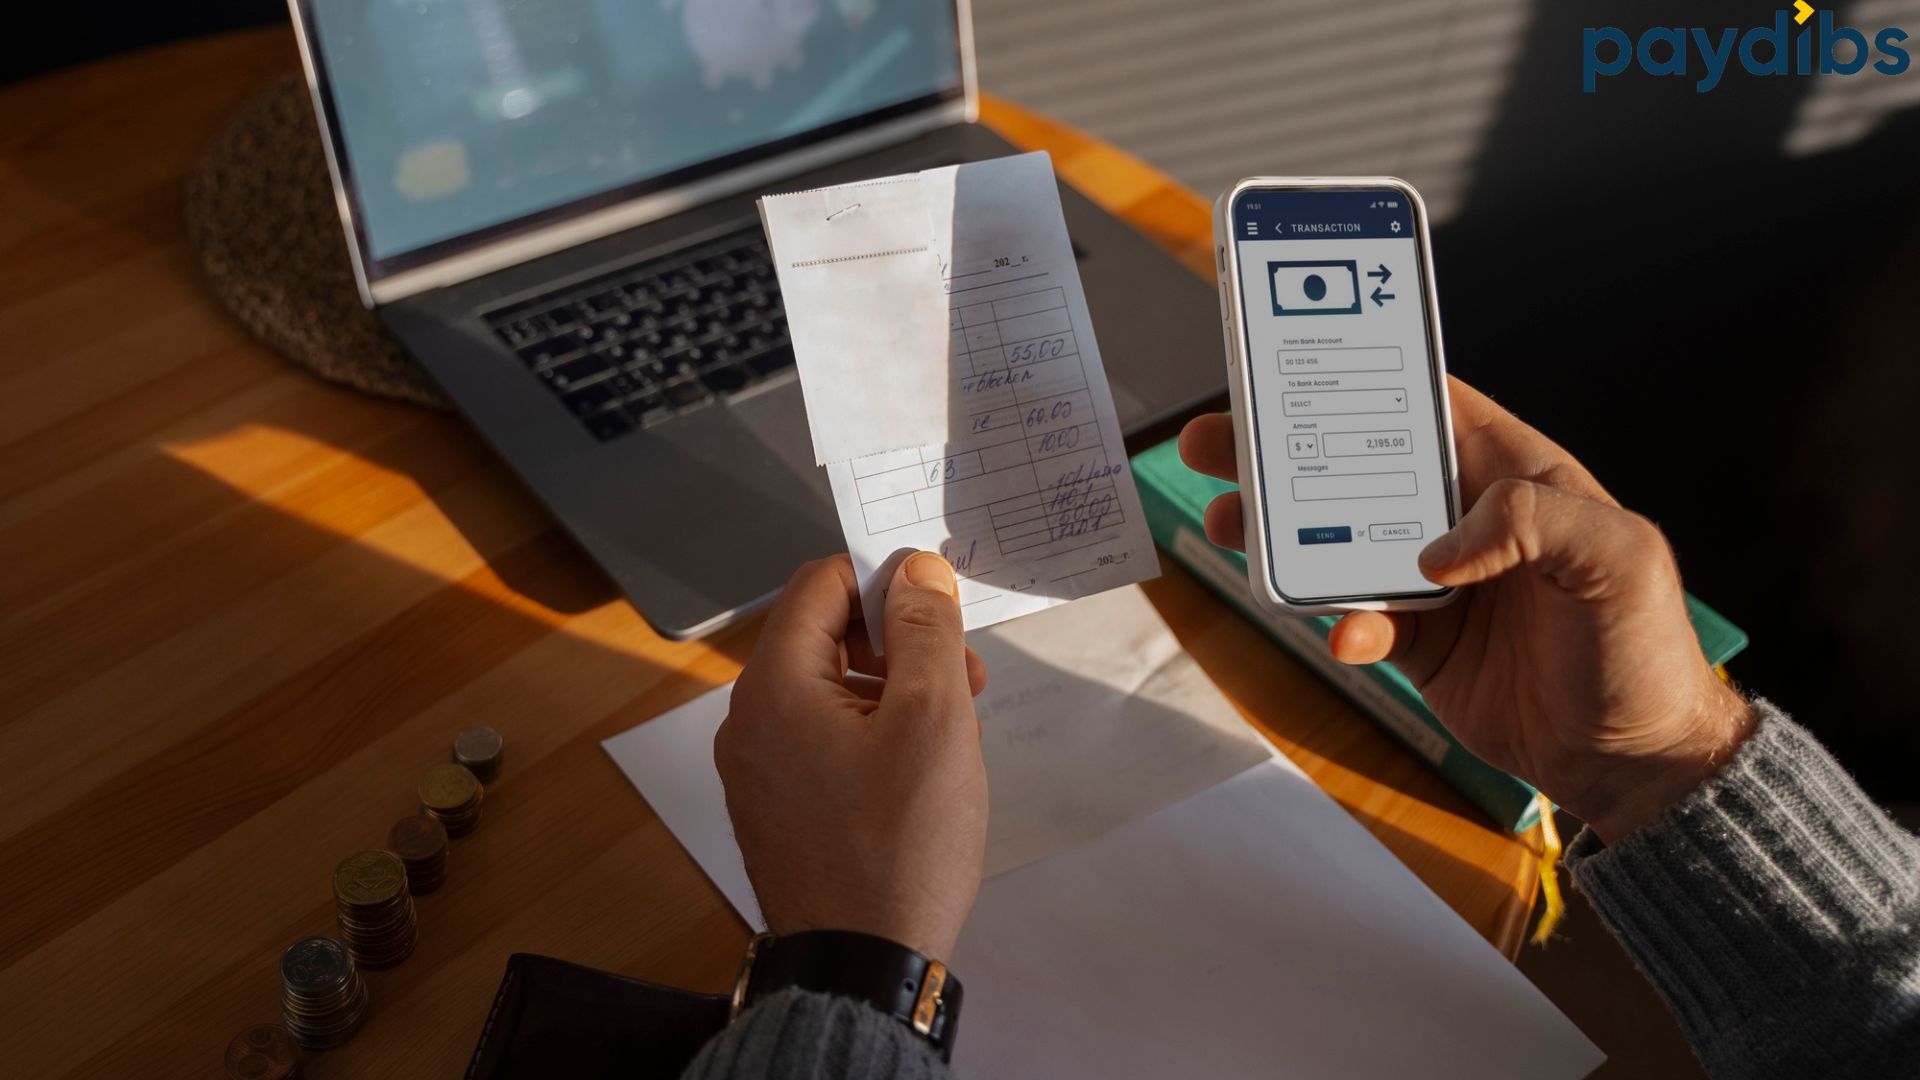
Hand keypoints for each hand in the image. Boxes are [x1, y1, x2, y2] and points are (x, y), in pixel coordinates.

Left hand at [715, 553, 989, 959]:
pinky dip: (873, 733)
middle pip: (823, 636)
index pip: (819, 584)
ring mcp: (758, 769)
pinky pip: (822, 739)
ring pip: (829, 691)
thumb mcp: (933, 721)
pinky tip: (921, 769)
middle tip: (965, 674)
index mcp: (773, 688)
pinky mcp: (778, 806)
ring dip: (894, 689)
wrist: (861, 968)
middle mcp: (749, 722)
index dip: (885, 577)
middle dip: (899, 641)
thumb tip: (916, 569)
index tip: (942, 602)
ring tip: (955, 728)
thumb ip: (925, 631)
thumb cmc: (899, 849)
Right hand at [1179, 378, 1754, 842]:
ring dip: (1283, 535)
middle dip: (1287, 452)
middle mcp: (1469, 519)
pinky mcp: (1419, 641)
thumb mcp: (1618, 559)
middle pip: (1360, 468)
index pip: (1431, 406)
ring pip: (1340, 542)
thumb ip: (1537, 519)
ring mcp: (1438, 581)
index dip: (1366, 380)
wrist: (1633, 762)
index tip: (1297, 366)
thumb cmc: (1644, 648)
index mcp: (1517, 474)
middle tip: (1219, 438)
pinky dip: (1344, 626)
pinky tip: (1347, 638)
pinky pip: (1361, 619)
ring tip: (1229, 524)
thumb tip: (1440, 547)